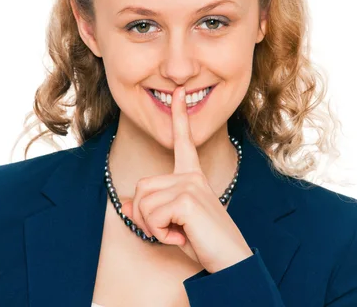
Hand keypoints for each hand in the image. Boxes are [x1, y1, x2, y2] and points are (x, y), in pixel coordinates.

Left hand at [120, 86, 252, 273]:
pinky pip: (151, 217)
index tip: (179, 93)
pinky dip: (160, 234)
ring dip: (153, 227)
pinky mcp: (187, 198)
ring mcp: (189, 184)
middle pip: (141, 188)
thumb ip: (150, 211)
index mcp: (192, 176)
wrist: (231, 262)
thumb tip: (126, 203)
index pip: (183, 142)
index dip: (179, 117)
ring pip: (142, 204)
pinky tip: (182, 237)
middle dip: (145, 217)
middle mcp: (191, 175)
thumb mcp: (172, 224)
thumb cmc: (204, 243)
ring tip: (180, 233)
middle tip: (172, 230)